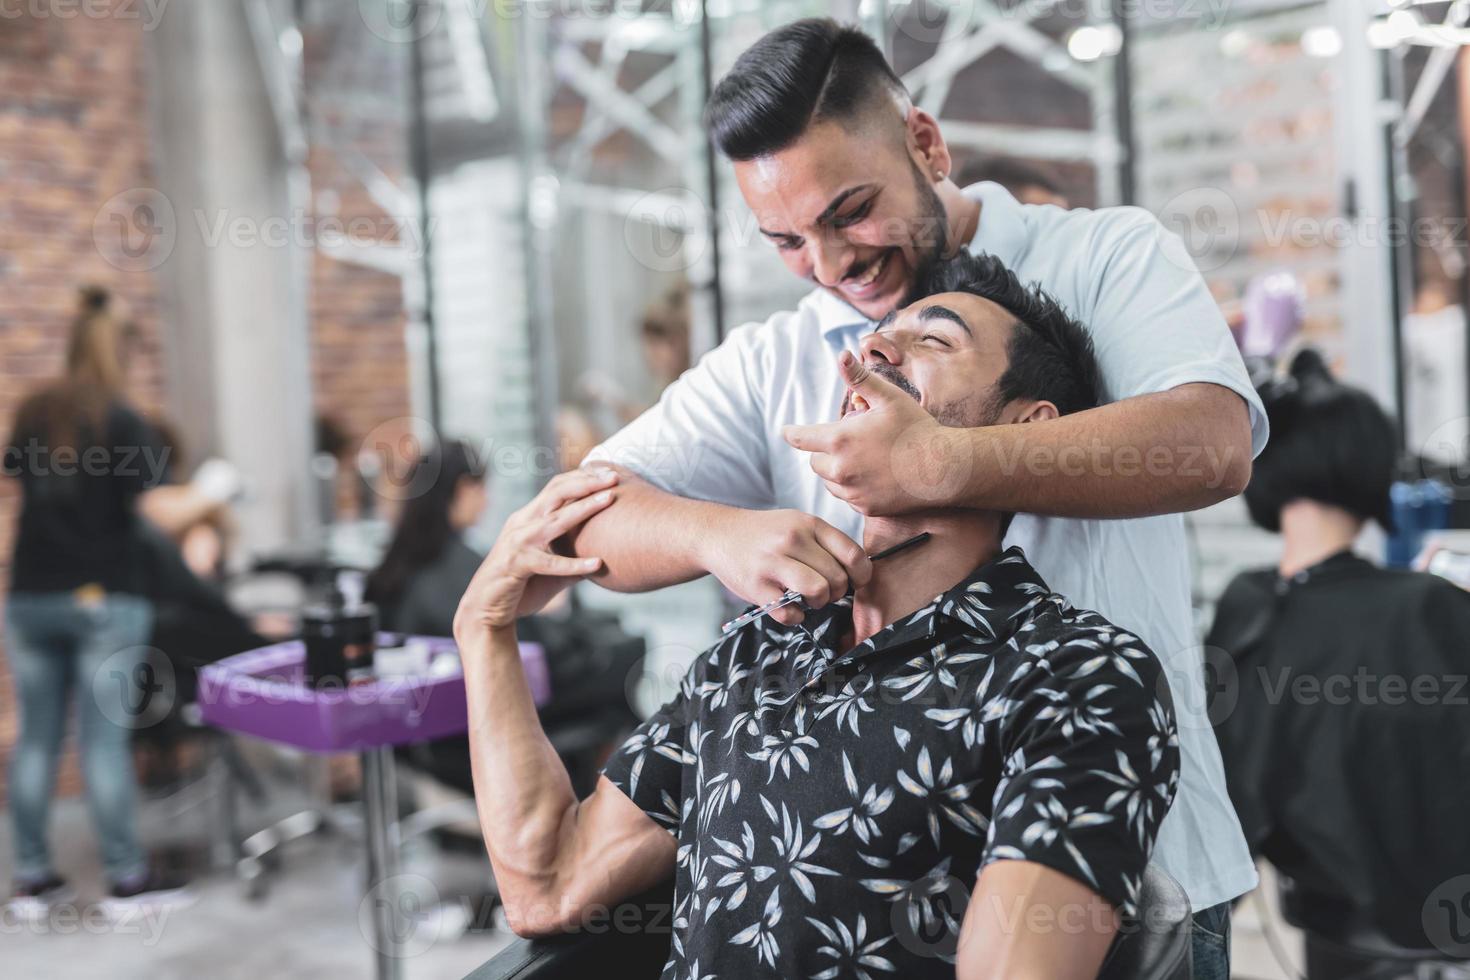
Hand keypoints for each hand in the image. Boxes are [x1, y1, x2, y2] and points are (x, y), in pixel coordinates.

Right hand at [455, 468, 618, 638]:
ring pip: (554, 520)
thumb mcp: (551, 567)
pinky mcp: (516, 565)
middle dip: (586, 482)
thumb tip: (605, 556)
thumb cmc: (521, 587)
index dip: (583, 477)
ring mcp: (518, 542)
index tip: (610, 473)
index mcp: (529, 517)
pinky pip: (549, 563)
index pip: (556, 487)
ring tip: (609, 499)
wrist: (486, 609)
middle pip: (556, 492)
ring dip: (584, 507)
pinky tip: (596, 564)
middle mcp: (522, 523)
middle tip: (614, 477)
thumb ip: (574, 558)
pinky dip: (573, 564)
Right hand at [701, 507, 871, 625]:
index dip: (861, 575)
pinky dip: (795, 617)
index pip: (853, 554)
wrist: (719, 534)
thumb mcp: (798, 523)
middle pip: (837, 579)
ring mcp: (772, 563)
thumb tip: (859, 572)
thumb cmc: (766, 534)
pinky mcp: (756, 587)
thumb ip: (826, 543)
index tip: (855, 581)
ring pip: (818, 592)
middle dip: (837, 592)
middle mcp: (792, 540)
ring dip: (819, 603)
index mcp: (808, 524)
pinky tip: (790, 606)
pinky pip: (790, 613)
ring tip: (809, 599)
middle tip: (825, 590)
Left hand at [783, 351, 972, 515]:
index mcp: (840, 440)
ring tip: (865, 459)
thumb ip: (860, 379)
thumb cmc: (916, 428)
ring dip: (838, 471)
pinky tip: (876, 476)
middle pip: (815, 462)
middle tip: (851, 441)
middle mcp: (840, 470)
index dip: (791, 433)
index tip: (785, 431)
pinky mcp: (866, 508)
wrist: (944, 468)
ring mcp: (852, 492)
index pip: (801, 438)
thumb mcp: (888, 398)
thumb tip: (842, 355)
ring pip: (830, 482)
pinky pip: (849, 497)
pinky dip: (855, 488)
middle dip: (826, 451)